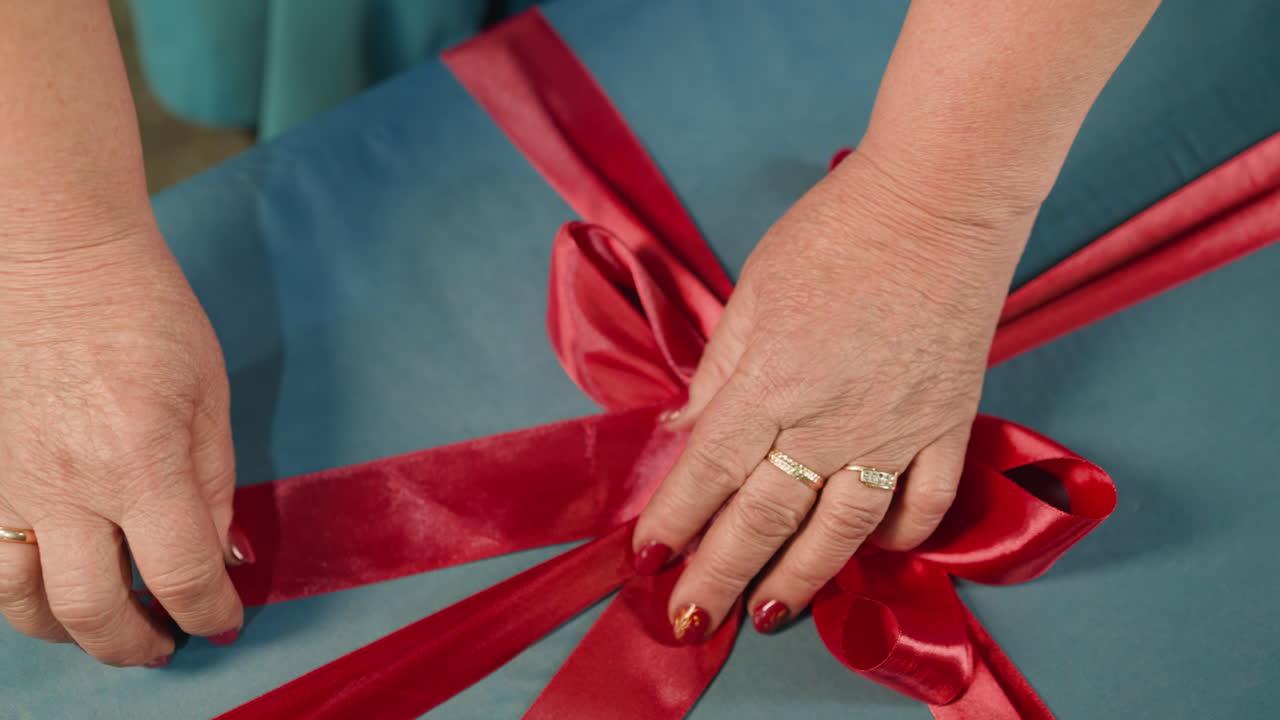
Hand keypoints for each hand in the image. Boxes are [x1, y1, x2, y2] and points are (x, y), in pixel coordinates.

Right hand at [0, 225, 246, 666]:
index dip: (208, 613)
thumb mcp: (208, 394)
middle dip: (136, 645)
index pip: (179, 576)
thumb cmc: (145, 311)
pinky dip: (19, 587)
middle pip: (92, 610)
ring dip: (68, 629)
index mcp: (140, 462)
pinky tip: (49, 583)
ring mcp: (5, 480)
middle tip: (163, 645)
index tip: (221, 622)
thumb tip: (221, 556)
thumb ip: (213, 484)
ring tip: (104, 627)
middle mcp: (65, 485)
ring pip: (20, 599)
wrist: (51, 254)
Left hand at [631, 150, 1032, 640]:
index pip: (709, 470)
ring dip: (804, 577)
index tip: (647, 559)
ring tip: (771, 614)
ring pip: (842, 527)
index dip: (673, 520)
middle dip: (720, 575)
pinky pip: (926, 500)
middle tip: (692, 621)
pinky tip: (879, 555)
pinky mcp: (948, 423)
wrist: (940, 203)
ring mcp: (895, 429)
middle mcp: (831, 419)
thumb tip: (682, 431)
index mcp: (772, 380)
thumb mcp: (754, 291)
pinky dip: (903, 535)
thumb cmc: (837, 232)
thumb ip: (718, 370)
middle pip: (765, 515)